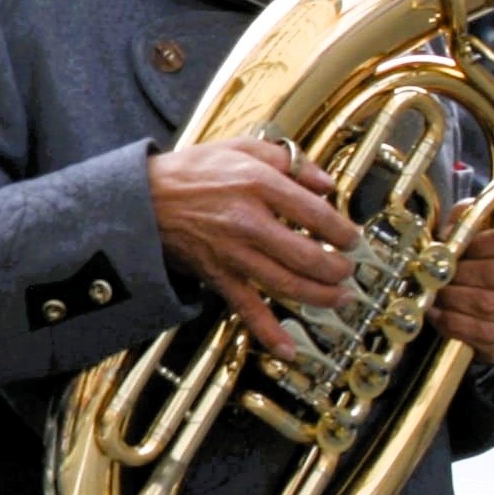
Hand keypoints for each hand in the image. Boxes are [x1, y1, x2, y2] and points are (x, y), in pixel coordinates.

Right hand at [148, 136, 355, 349]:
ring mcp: (232, 253)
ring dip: (320, 296)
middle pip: (308, 256)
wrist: (141, 199)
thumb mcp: (241, 147)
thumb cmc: (190, 172)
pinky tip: (288, 348)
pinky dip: (268, 332)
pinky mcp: (217, 275)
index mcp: (258, 185)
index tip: (352, 238)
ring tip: (339, 297)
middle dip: (337, 269)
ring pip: (287, 284)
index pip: (316, 214)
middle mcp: (248, 221)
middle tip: (347, 270)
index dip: (343, 231)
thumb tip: (326, 183)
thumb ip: (288, 160)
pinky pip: (246, 308)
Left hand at [432, 224, 493, 361]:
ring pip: (485, 304)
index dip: (474, 242)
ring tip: (434, 291)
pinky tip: (439, 312)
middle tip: (435, 272)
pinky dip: (452, 322)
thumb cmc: (492, 257)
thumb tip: (448, 234)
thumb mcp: (483, 229)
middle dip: (456, 273)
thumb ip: (468, 221)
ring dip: (451, 298)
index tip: (454, 246)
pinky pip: (480, 332)